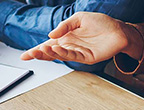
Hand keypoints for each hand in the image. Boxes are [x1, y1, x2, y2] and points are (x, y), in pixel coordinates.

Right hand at [20, 12, 142, 63]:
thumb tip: (51, 35)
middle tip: (28, 56)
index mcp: (66, 38)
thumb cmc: (101, 24)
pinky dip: (63, 53)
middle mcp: (70, 46)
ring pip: (59, 55)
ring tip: (39, 52)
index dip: (36, 51)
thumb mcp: (79, 18)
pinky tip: (56, 50)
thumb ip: (64, 26)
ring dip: (48, 54)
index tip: (24, 56)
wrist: (119, 30)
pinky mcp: (86, 57)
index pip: (47, 46)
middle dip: (38, 54)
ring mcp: (77, 53)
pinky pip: (72, 55)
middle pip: (50, 52)